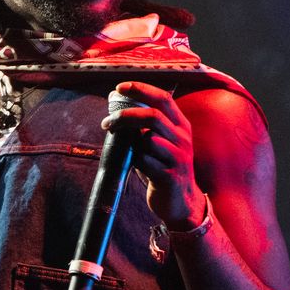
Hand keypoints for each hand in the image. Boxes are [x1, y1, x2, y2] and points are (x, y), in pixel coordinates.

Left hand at [102, 80, 206, 226]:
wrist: (181, 202)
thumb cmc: (164, 168)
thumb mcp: (161, 142)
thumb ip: (145, 126)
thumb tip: (116, 107)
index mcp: (180, 125)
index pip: (163, 98)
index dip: (141, 89)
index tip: (120, 87)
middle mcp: (182, 138)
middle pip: (153, 116)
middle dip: (125, 115)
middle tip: (107, 122)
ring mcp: (178, 157)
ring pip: (148, 140)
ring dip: (129, 143)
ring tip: (123, 150)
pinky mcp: (170, 176)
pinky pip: (145, 161)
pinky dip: (134, 161)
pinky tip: (135, 165)